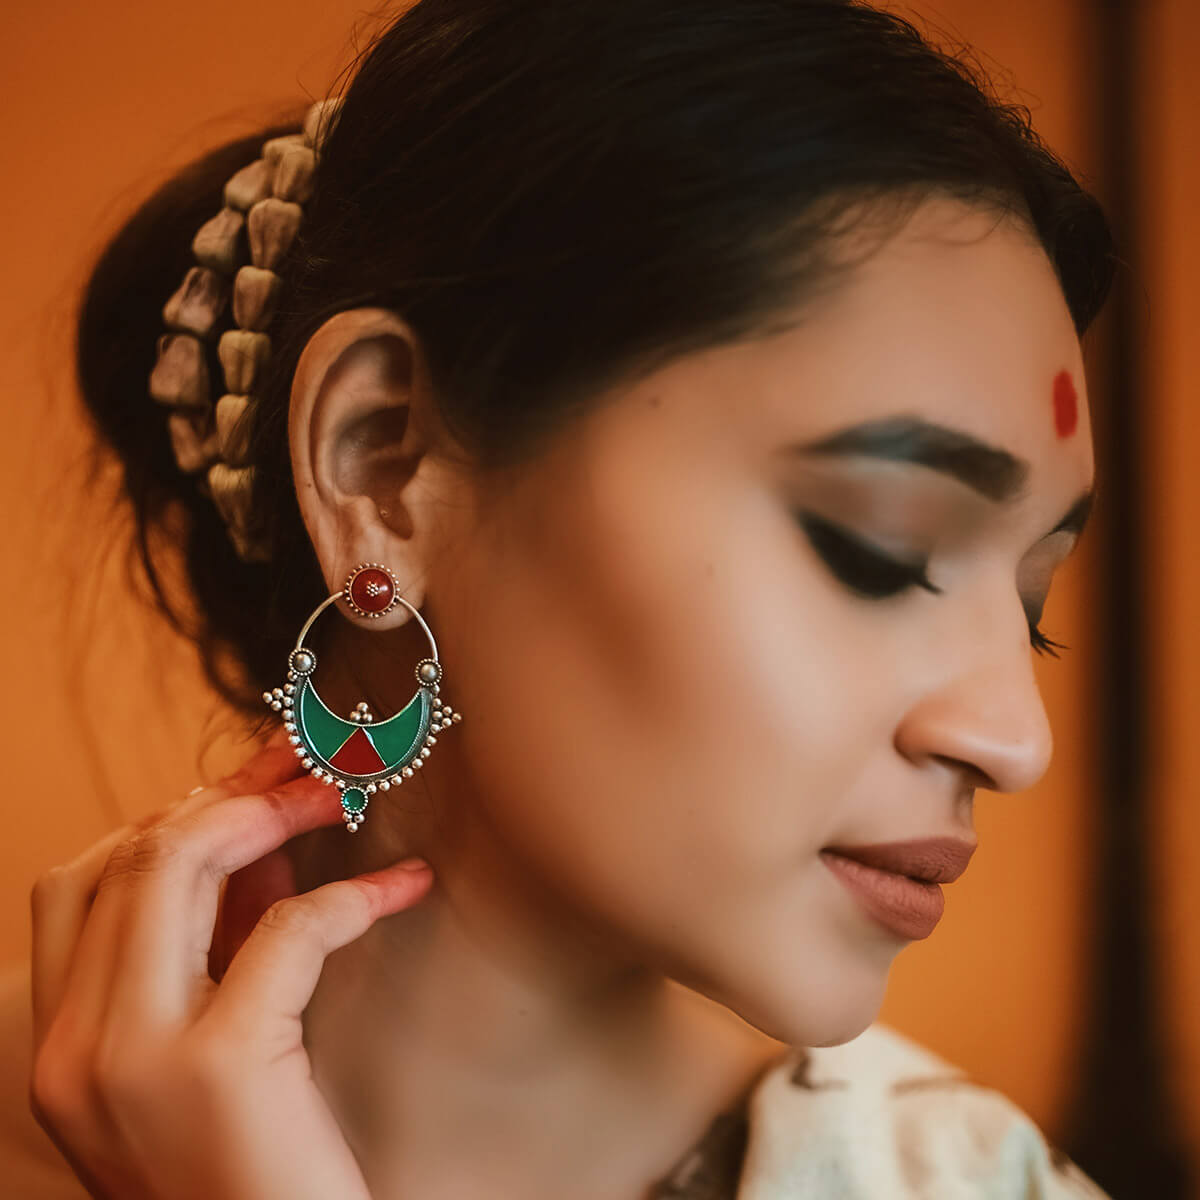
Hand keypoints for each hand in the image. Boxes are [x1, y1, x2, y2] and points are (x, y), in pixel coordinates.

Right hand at [28, 727, 433, 1199]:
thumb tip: (265, 845)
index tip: (244, 783)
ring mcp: (134, 1058)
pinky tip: (405, 887)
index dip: (165, 814)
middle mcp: (74, 1050)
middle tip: (307, 769)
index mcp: (60, 1049)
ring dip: (271, 812)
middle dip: (223, 793)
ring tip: (341, 797)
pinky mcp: (218, 1067)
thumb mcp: (214, 1051)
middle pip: (126, 858)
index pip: (77, 883)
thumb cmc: (260, 1172)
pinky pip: (287, 929)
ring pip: (175, 865)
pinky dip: (352, 894)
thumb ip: (218, 950)